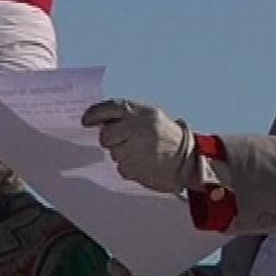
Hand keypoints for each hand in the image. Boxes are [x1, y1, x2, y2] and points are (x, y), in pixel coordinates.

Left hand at [81, 99, 195, 193]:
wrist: (189, 160)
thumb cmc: (167, 138)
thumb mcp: (150, 118)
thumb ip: (127, 117)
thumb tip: (99, 122)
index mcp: (141, 112)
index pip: (110, 107)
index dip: (94, 114)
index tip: (86, 121)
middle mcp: (137, 127)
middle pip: (106, 135)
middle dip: (111, 140)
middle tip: (125, 141)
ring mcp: (136, 148)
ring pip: (114, 153)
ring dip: (123, 155)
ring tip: (142, 152)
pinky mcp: (136, 167)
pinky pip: (121, 168)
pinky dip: (130, 167)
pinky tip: (144, 163)